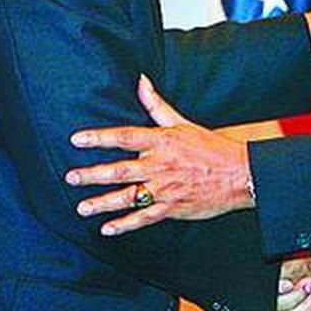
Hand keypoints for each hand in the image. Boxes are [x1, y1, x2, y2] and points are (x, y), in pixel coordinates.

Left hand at [66, 76, 251, 235]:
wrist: (239, 174)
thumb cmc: (210, 147)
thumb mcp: (182, 122)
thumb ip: (156, 105)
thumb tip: (141, 81)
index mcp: (161, 142)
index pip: (125, 137)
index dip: (99, 138)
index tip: (77, 139)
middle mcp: (160, 165)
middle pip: (120, 171)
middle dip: (93, 175)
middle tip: (71, 177)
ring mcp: (165, 189)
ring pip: (128, 197)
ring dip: (102, 203)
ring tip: (82, 207)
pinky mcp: (172, 208)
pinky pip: (144, 218)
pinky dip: (124, 225)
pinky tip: (107, 228)